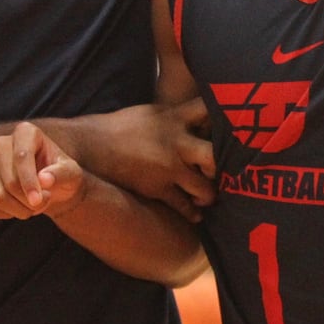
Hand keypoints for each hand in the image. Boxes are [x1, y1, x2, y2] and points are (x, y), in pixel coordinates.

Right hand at [0, 121, 84, 219]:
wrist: (50, 187)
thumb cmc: (62, 175)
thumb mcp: (71, 173)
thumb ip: (61, 173)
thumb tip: (44, 179)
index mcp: (25, 132)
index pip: (21, 156)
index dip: (29, 181)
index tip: (38, 200)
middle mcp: (1, 143)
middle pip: (9, 181)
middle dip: (28, 200)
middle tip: (43, 202)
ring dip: (19, 210)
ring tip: (34, 206)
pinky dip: (6, 215)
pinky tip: (18, 209)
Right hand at [91, 99, 216, 221]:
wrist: (89, 147)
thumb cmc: (120, 127)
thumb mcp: (152, 112)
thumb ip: (175, 116)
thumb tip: (195, 116)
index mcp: (174, 117)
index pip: (209, 109)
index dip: (226, 116)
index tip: (234, 125)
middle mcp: (177, 142)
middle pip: (215, 153)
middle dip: (224, 164)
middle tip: (226, 169)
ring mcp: (168, 167)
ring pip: (205, 186)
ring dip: (210, 193)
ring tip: (210, 195)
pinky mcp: (157, 188)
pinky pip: (184, 205)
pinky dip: (192, 212)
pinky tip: (196, 214)